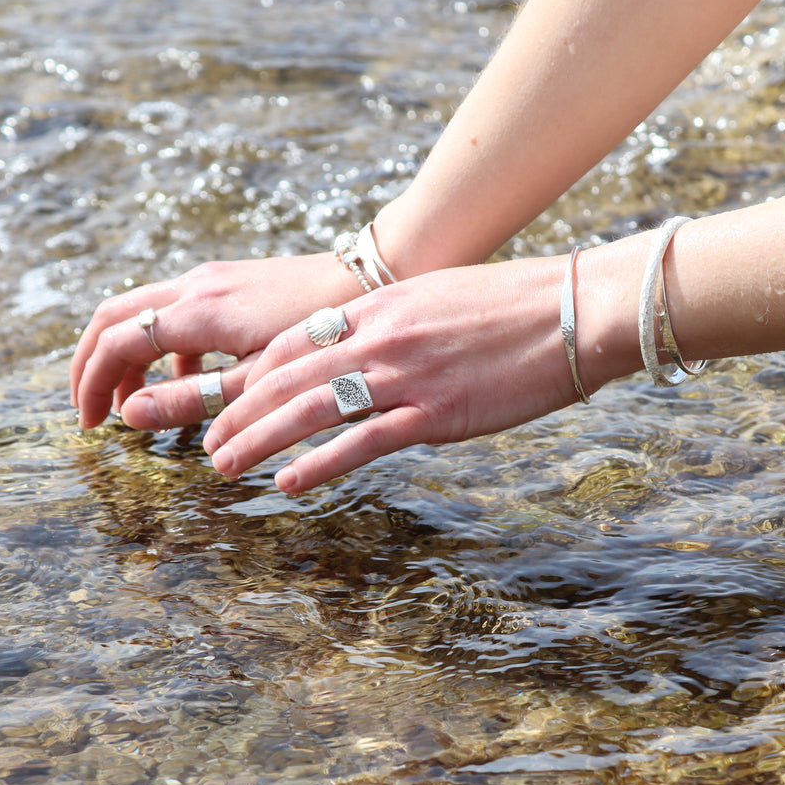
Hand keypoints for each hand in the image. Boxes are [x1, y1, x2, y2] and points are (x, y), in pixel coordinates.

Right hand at [69, 253, 363, 428]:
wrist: (372, 277)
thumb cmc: (321, 336)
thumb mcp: (256, 381)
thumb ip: (193, 399)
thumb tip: (130, 417)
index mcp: (197, 310)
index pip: (116, 342)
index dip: (94, 385)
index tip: (93, 425)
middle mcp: (195, 285)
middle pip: (114, 317)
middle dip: (93, 364)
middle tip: (91, 410)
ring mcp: (213, 278)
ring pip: (143, 311)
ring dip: (128, 356)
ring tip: (136, 404)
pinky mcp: (231, 280)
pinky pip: (176, 310)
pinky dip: (163, 346)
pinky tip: (189, 380)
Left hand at [200, 257, 593, 492]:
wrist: (576, 309)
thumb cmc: (516, 306)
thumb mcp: (437, 299)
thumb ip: (393, 323)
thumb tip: (366, 348)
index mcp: (378, 306)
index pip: (292, 341)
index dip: (252, 374)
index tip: (229, 399)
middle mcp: (380, 337)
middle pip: (285, 377)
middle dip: (237, 412)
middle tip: (208, 443)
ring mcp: (405, 375)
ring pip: (308, 410)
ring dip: (257, 440)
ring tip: (224, 466)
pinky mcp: (435, 413)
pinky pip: (361, 443)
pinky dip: (318, 466)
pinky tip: (287, 485)